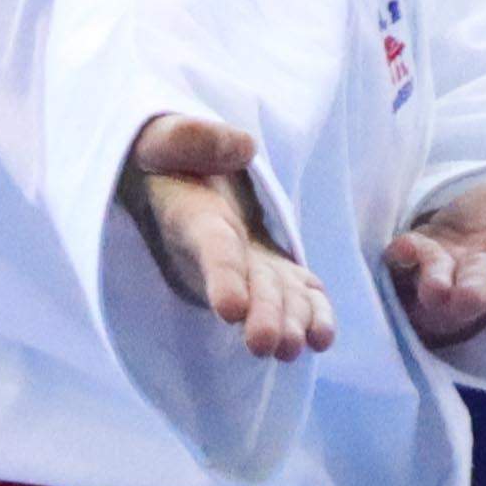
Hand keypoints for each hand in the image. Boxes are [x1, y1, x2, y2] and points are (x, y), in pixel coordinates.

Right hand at [125, 111, 334, 359]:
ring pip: (272, 296)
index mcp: (190, 217)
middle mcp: (217, 256)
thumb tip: (244, 147)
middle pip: (245, 286)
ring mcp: (247, 266)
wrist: (172, 182)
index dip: (221, 277)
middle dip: (261, 314)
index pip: (209, 248)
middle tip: (272, 345)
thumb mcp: (163, 139)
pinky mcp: (270, 270)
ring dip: (288, 322)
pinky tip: (322, 336)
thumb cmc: (166, 157)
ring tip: (299, 346)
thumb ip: (190, 139)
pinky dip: (311, 313)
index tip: (230, 308)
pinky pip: (294, 292)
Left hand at [388, 144, 485, 346]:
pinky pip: (405, 262)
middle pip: (477, 290)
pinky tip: (402, 248)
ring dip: (434, 284)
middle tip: (468, 298)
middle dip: (472, 293)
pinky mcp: (421, 252)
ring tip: (433, 288)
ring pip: (439, 284)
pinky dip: (403, 256)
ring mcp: (450, 268)